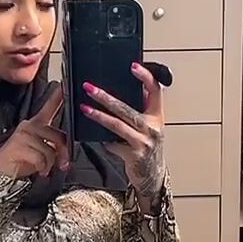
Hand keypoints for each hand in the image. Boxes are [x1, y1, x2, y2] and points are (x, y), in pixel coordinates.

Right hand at [0, 83, 69, 178]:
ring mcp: (24, 134)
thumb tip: (67, 154)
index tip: (66, 85)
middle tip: (63, 165)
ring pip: (50, 149)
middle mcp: (30, 125)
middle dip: (64, 153)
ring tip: (44, 168)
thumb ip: (55, 147)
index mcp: (37, 124)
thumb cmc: (23, 159)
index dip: (58, 96)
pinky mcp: (19, 145)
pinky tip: (39, 171)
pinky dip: (43, 167)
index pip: (50, 107)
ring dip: (50, 163)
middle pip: (58, 135)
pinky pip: (41, 157)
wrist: (1, 170)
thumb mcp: (42, 151)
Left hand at [80, 63, 166, 210]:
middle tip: (89, 88)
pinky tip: (93, 136)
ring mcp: (144, 142)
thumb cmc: (146, 147)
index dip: (146, 77)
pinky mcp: (134, 155)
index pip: (155, 91)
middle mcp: (153, 127)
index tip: (133, 66)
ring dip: (99, 116)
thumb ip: (140, 109)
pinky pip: (114, 144)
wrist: (152, 175)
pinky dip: (104, 140)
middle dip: (106, 97)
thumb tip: (122, 89)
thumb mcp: (149, 126)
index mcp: (157, 116)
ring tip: (84, 108)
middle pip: (127, 108)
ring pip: (117, 125)